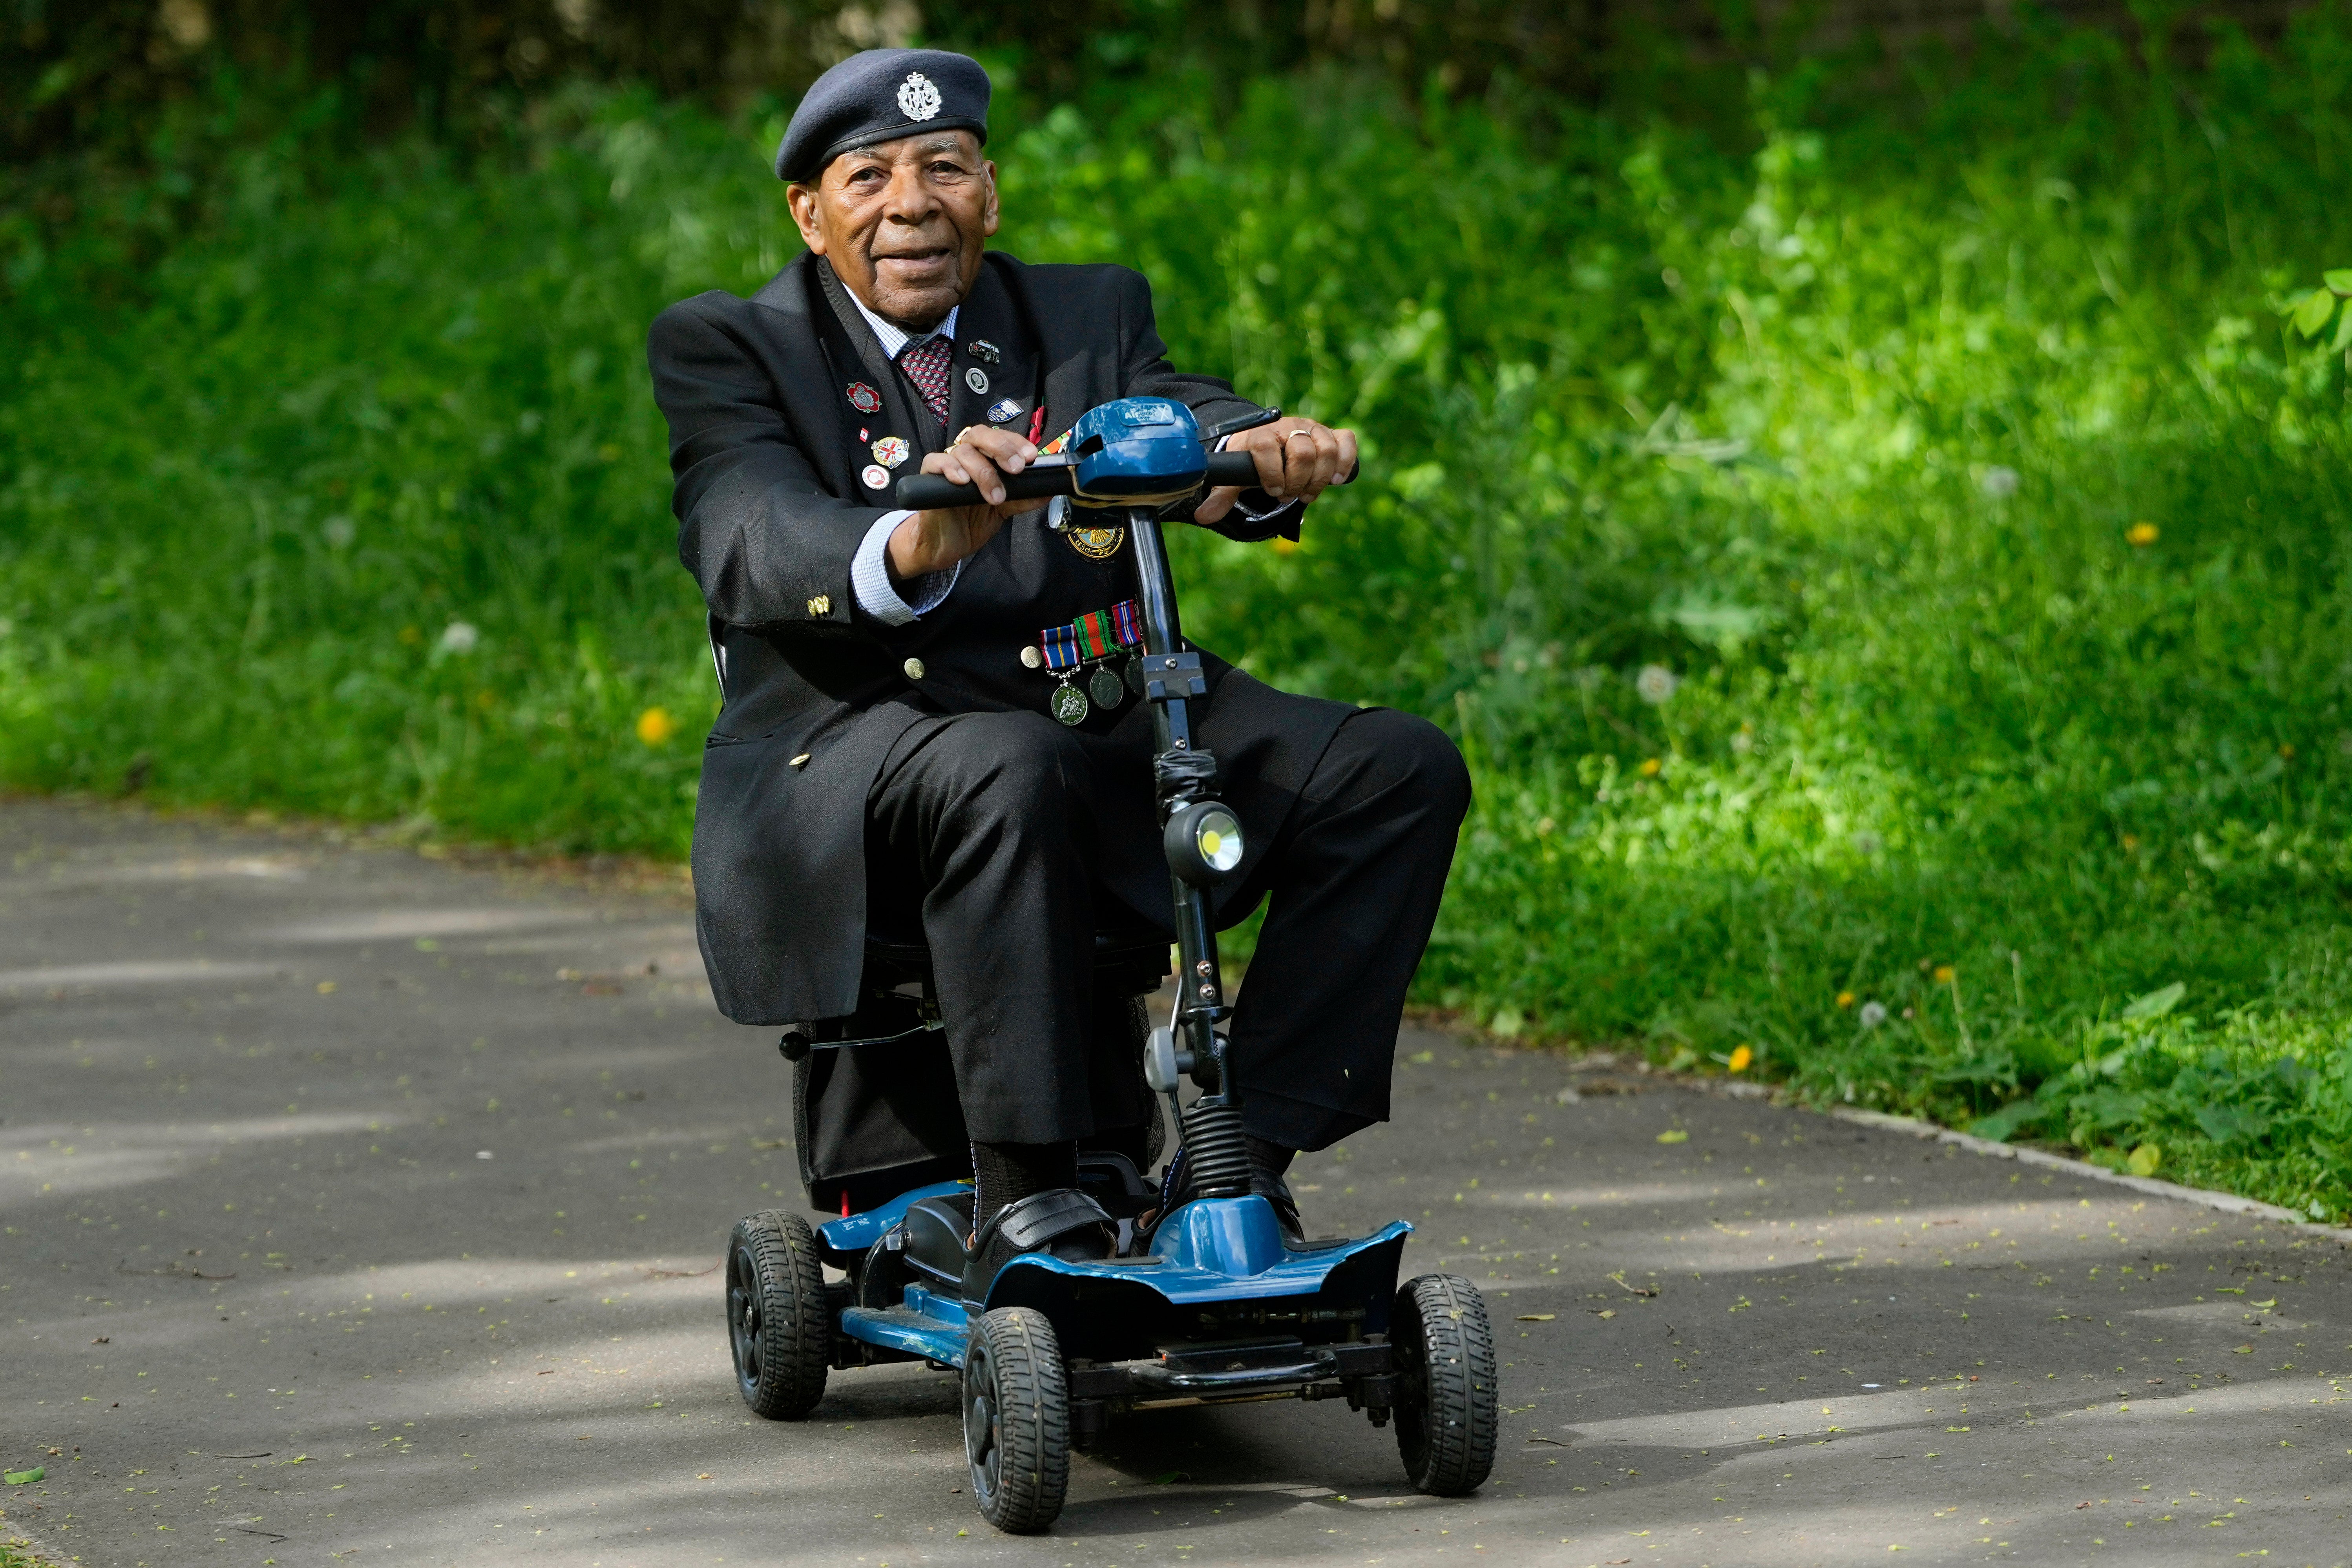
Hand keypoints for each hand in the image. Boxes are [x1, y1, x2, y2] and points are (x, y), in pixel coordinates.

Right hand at [887, 426, 1043, 579]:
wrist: (944, 547)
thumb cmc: (970, 523)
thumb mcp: (1002, 511)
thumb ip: (1021, 498)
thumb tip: (1047, 490)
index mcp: (985, 461)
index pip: (1000, 438)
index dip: (1016, 442)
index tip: (1031, 456)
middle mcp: (967, 459)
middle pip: (980, 435)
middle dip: (1001, 447)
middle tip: (1016, 467)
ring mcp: (948, 467)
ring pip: (963, 451)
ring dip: (983, 471)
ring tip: (994, 496)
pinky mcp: (928, 479)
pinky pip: (935, 461)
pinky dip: (949, 467)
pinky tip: (962, 480)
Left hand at [1193, 416, 1357, 525]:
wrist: (1269, 439)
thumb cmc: (1253, 460)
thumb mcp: (1236, 476)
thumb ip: (1222, 496)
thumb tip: (1203, 517)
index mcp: (1263, 434)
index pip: (1267, 446)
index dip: (1271, 472)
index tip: (1272, 491)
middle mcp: (1289, 427)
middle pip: (1303, 450)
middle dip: (1297, 480)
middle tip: (1289, 495)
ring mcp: (1313, 429)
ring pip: (1326, 448)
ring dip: (1320, 477)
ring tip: (1307, 494)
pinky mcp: (1331, 434)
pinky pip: (1346, 441)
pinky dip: (1345, 461)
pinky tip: (1335, 479)